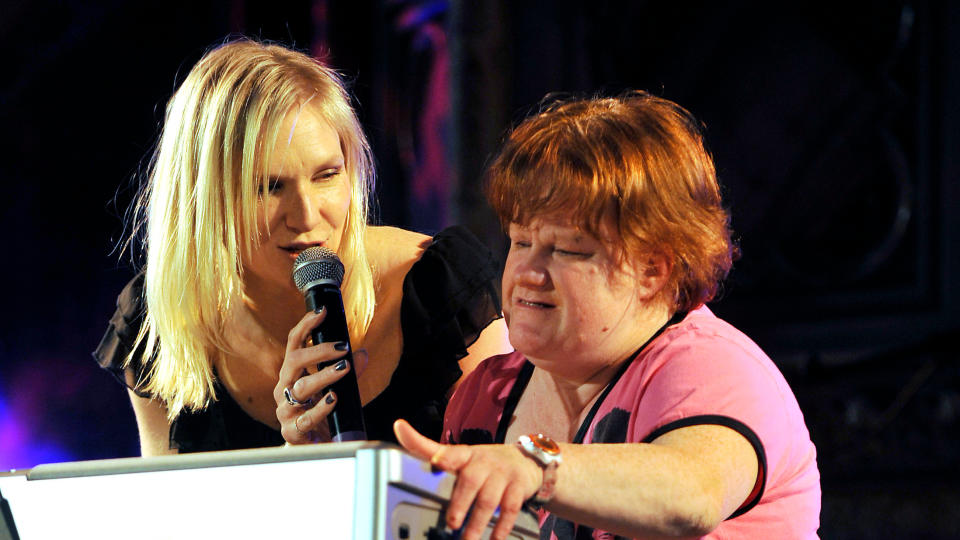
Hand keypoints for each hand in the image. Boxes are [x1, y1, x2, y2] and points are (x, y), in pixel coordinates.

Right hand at [273, 308, 368, 443]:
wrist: (316, 447)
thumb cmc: (325, 413)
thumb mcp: (340, 388)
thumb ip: (350, 371)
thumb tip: (362, 353)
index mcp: (293, 373)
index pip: (295, 343)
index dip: (306, 325)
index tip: (323, 311)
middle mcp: (285, 388)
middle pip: (294, 361)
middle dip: (318, 351)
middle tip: (342, 347)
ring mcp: (286, 410)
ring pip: (301, 387)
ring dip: (324, 376)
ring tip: (343, 369)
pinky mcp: (292, 431)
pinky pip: (306, 417)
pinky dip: (322, 407)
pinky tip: (334, 399)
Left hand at [394, 419, 541, 539]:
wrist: (526, 459)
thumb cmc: (485, 462)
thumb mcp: (460, 454)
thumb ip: (429, 449)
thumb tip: (399, 429)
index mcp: (465, 455)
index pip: (451, 452)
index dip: (444, 456)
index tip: (437, 460)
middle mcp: (483, 462)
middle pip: (470, 481)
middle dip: (460, 503)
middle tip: (451, 523)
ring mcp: (502, 474)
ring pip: (489, 500)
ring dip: (477, 522)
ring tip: (467, 539)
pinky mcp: (518, 487)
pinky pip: (510, 509)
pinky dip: (502, 526)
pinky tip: (495, 538)